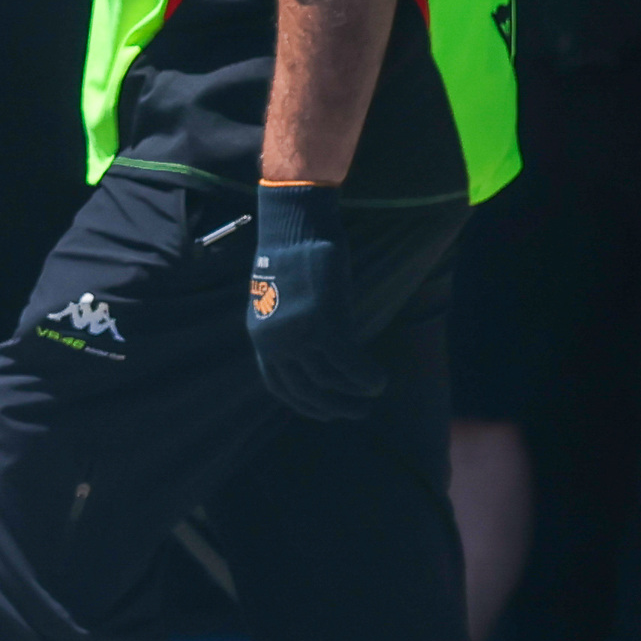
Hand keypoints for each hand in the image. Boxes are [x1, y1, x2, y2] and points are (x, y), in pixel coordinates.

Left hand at [243, 182, 383, 421]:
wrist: (296, 227)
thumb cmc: (293, 255)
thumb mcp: (280, 298)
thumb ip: (290, 326)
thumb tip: (313, 349)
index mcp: (261, 337)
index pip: (279, 386)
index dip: (304, 405)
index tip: (326, 412)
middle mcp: (275, 342)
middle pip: (306, 391)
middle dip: (334, 407)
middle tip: (358, 412)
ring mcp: (298, 336)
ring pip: (331, 381)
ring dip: (356, 394)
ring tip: (374, 392)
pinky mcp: (324, 326)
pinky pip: (350, 365)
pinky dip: (367, 378)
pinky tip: (380, 380)